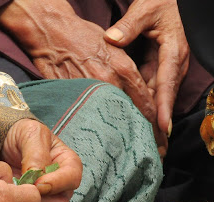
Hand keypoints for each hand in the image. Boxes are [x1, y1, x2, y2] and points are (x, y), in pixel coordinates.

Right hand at [0, 0, 167, 156]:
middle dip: (146, 138)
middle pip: (133, 118)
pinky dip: (98, 134)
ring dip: (124, 141)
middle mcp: (109, 83)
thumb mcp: (113, 47)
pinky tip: (104, 146)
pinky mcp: (72, 98)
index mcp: (123, 69)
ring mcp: (90, 93)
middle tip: (156, 155)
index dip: (156, 125)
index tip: (163, 139)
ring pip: (112, 123)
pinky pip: (89, 120)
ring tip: (134, 158)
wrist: (51, 31)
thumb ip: (126, 72)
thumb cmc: (82, 36)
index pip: (146, 104)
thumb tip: (138, 96)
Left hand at [0, 119, 82, 201]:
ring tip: (13, 197)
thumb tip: (38, 175)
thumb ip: (36, 152)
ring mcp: (48, 200)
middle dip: (41, 201)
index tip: (38, 183)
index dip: (58, 183)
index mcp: (68, 164)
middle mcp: (62, 186)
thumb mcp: (30, 133)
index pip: (72, 178)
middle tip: (22, 193)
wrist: (2, 144)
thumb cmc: (21, 136)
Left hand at [104, 0, 189, 136]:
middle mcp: (174, 64)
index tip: (163, 126)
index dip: (165, 106)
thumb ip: (129, 25)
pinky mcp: (161, 68)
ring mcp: (168, 68)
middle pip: (163, 96)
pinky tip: (132, 119)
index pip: (167, 83)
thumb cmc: (164, 3)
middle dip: (158, 121)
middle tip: (152, 145)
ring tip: (144, 140)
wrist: (176, 1)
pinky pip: (151, 89)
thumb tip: (111, 39)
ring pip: (157, 95)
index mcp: (174, 51)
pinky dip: (143, 104)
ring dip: (150, 116)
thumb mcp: (146, 9)